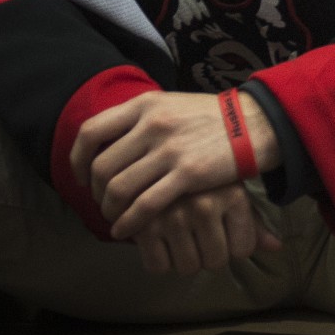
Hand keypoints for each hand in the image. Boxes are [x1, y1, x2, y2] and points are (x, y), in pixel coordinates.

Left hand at [71, 90, 282, 239]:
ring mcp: (170, 150)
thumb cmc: (214, 118)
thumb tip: (111, 142)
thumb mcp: (173, 105)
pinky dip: (128, 222)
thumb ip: (142, 119)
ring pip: (118, 188)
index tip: (81, 176)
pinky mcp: (187, 174)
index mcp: (146, 105)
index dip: (78, 159)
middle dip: (95, 191)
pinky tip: (126, 229)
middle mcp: (152, 125)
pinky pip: (144, 204)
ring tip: (115, 218)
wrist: (257, 124)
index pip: (91, 132)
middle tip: (103, 202)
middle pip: (101, 166)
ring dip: (109, 209)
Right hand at [130, 183, 280, 275]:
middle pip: (215, 262)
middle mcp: (205, 206)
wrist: (155, 162)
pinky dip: (159, 260)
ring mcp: (173, 216)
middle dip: (209, 256)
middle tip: (200, 238)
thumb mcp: (233, 193)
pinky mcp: (144, 225)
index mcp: (233, 196)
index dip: (233, 248)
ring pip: (188, 268)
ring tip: (182, 238)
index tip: (225, 234)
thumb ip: (254, 223)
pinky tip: (161, 240)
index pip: (242, 250)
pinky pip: (158, 267)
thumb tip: (277, 247)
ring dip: (185, 259)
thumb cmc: (203, 183)